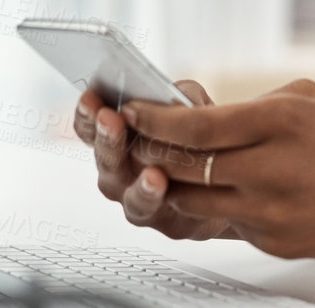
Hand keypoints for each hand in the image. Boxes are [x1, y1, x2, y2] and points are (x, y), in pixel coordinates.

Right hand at [73, 79, 231, 240]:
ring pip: (125, 188)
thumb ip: (180, 97)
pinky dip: (151, 194)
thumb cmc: (200, 143)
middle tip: (108, 118)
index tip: (89, 98)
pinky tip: (157, 179)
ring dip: (134, 175)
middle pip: (105, 157)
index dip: (86, 114)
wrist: (228, 188)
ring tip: (140, 160)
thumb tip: (171, 93)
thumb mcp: (193, 109)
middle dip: (106, 137)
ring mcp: (136, 198)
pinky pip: (153, 209)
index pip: (91, 127)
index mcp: (119, 140)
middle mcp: (119, 172)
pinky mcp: (164, 221)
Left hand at [122, 78, 314, 259]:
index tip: (132, 111)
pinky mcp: (271, 242)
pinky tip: (223, 190)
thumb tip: (196, 117)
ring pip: (191, 202)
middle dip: (148, 151)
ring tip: (165, 167)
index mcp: (280, 122)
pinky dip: (215, 205)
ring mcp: (269, 212)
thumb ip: (250, 106)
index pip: (194, 126)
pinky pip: (223, 223)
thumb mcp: (307, 98)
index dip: (153, 120)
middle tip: (134, 139)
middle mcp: (271, 169)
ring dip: (170, 184)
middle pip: (182, 167)